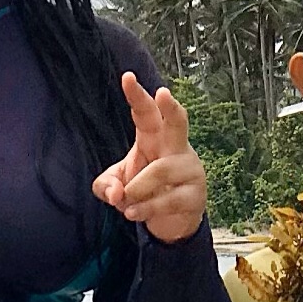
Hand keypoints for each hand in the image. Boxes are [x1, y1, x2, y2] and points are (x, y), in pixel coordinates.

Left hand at [92, 73, 207, 243]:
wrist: (171, 224)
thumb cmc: (144, 193)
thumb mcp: (116, 187)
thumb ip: (106, 185)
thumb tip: (116, 193)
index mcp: (155, 138)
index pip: (146, 113)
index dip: (137, 96)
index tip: (127, 77)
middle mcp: (176, 148)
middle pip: (178, 122)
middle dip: (170, 108)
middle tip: (163, 93)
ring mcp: (190, 170)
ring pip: (161, 171)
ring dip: (137, 189)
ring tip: (125, 204)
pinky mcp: (196, 195)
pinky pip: (168, 199)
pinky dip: (146, 209)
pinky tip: (134, 214)